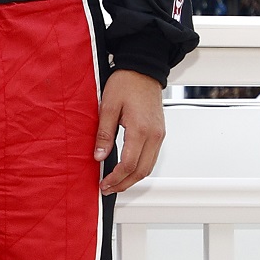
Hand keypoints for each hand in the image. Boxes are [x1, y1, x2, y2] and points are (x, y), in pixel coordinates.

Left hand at [95, 68, 165, 194]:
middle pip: (142, 171)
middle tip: (108, 189)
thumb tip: (99, 156)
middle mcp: (154, 136)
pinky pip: (152, 157)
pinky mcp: (159, 133)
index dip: (115, 178)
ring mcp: (159, 135)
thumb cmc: (125, 83)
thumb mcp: (108, 106)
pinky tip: (127, 169)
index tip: (103, 184)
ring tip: (116, 183)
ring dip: (133, 178)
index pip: (129, 164)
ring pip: (149, 166)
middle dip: (124, 184)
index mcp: (140, 129)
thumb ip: (104, 133)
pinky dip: (140, 168)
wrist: (143, 69)